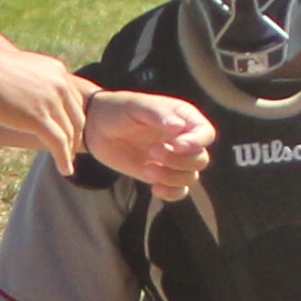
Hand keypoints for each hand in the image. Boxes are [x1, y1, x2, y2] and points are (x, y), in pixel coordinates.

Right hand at [0, 33, 96, 175]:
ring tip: (67, 164)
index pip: (75, 101)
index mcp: (57, 71)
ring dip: (69, 151)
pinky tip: (65, 170)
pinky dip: (64, 159)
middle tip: (71, 152)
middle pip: (77, 117)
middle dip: (75, 137)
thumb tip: (31, 96)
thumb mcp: (21, 71)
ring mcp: (50, 101)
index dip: (73, 120)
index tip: (69, 133)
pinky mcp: (38, 118)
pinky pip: (59, 143)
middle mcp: (59, 84)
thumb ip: (34, 82)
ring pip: (69, 132)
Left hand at [83, 85, 213, 199]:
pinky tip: (153, 188)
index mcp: (183, 118)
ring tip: (147, 170)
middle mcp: (183, 140)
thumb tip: (178, 126)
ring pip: (191, 177)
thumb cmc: (118, 109)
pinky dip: (171, 194)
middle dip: (179, 161)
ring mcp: (173, 159)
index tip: (175, 144)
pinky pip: (179, 191)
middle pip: (200, 159)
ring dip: (172, 178)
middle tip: (152, 152)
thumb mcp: (136, 106)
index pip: (205, 133)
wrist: (95, 127)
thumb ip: (158, 114)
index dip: (196, 142)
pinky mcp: (161, 175)